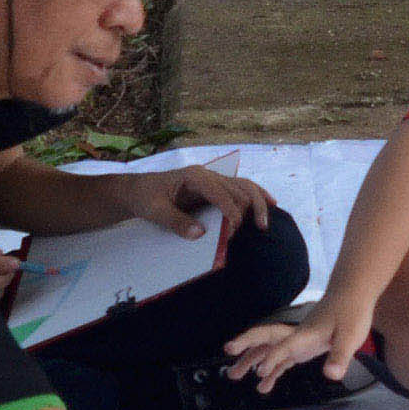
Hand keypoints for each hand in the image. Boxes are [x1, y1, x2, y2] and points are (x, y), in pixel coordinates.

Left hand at [117, 161, 271, 244]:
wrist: (137, 190)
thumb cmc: (144, 197)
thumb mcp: (154, 210)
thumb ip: (175, 221)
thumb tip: (200, 234)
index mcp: (194, 176)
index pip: (221, 192)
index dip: (230, 212)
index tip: (232, 232)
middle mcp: (207, 175)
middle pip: (239, 187)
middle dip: (249, 209)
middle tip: (255, 230)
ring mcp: (213, 180)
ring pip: (244, 186)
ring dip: (258, 202)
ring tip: (265, 223)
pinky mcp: (214, 189)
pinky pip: (240, 190)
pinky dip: (256, 196)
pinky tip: (271, 203)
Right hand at [223, 303, 367, 390]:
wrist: (353, 295)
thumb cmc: (352, 312)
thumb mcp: (350, 336)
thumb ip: (340, 356)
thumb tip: (331, 375)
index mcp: (305, 334)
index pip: (284, 345)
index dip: (272, 357)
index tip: (259, 371)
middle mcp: (296, 336)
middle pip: (265, 338)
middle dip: (246, 346)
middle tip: (227, 354)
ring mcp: (298, 341)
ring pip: (268, 350)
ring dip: (251, 361)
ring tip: (232, 375)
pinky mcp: (303, 346)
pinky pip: (282, 360)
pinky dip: (271, 371)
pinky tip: (263, 385)